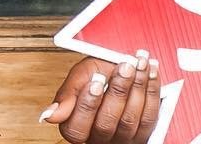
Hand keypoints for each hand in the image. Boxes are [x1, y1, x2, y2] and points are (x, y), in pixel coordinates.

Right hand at [41, 51, 161, 142]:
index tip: (96, 81)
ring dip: (137, 87)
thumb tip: (50, 115)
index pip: (77, 129)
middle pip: (106, 124)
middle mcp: (98, 138)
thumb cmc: (99, 74)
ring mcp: (121, 138)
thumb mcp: (81, 76)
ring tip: (139, 63)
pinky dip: (151, 91)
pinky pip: (149, 117)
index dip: (87, 105)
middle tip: (125, 66)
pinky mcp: (142, 133)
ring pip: (129, 120)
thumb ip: (68, 92)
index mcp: (77, 128)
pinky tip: (149, 72)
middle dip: (118, 91)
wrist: (124, 68)